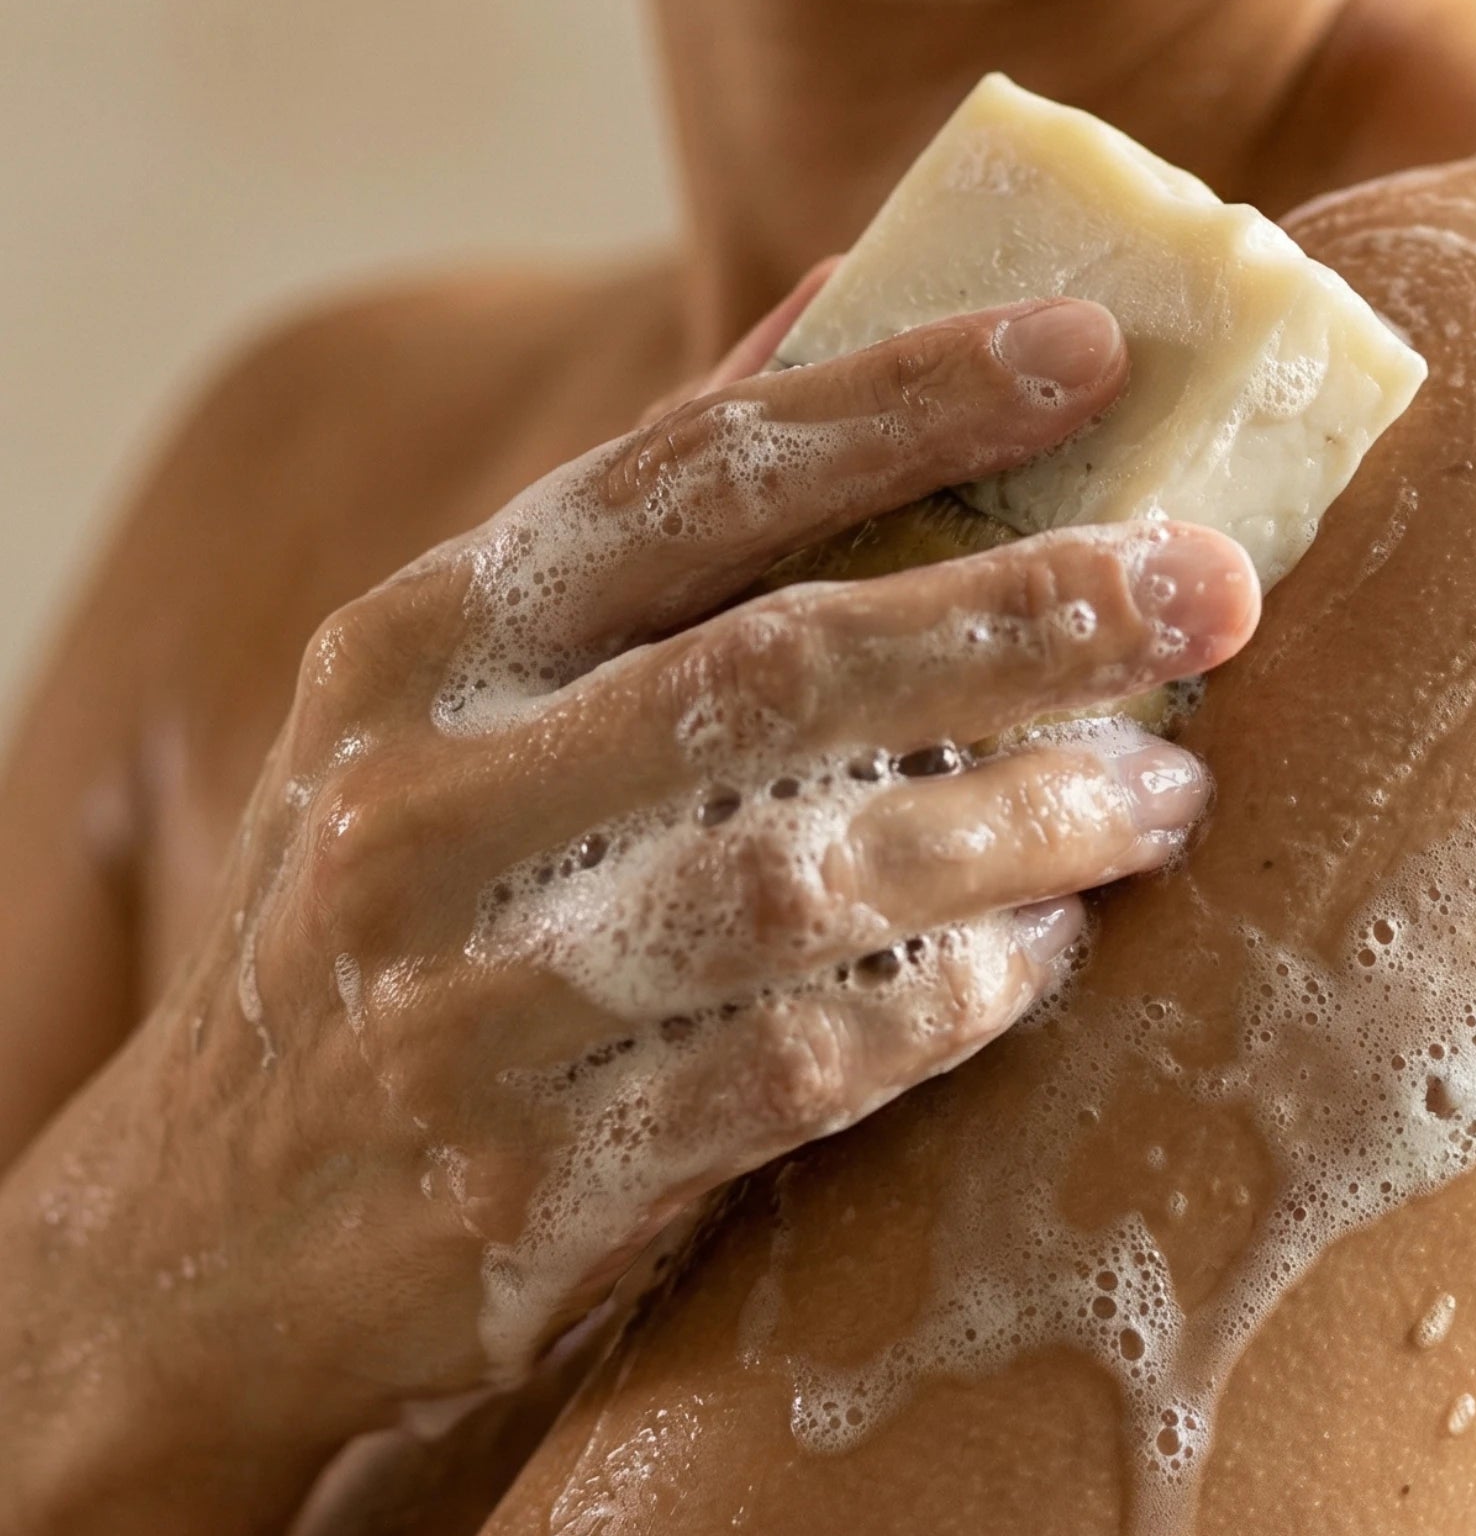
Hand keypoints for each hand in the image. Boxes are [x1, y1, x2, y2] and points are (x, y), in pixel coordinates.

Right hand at [6, 291, 1258, 1508]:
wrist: (203, 1240)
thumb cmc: (397, 904)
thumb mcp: (460, 694)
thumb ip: (651, 517)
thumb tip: (847, 295)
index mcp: (429, 640)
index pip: (692, 473)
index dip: (901, 401)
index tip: (1087, 349)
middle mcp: (433, 793)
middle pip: (779, 665)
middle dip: (1021, 614)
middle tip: (1210, 586)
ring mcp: (474, 991)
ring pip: (806, 873)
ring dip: (1020, 823)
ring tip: (1167, 791)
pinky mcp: (534, 1171)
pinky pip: (796, 1066)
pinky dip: (946, 1000)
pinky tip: (1045, 956)